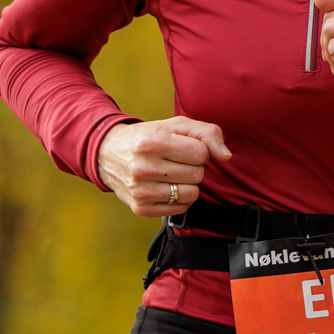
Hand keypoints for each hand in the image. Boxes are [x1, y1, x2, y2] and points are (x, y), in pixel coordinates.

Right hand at [96, 117, 232, 216]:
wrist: (107, 155)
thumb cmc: (149, 137)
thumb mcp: (175, 125)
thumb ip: (207, 133)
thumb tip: (226, 156)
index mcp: (151, 141)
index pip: (201, 153)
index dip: (199, 150)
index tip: (184, 147)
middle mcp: (142, 167)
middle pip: (198, 174)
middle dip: (193, 166)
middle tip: (175, 161)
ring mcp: (140, 191)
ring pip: (192, 193)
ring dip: (188, 183)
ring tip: (171, 174)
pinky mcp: (140, 208)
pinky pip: (181, 208)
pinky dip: (180, 198)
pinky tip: (166, 187)